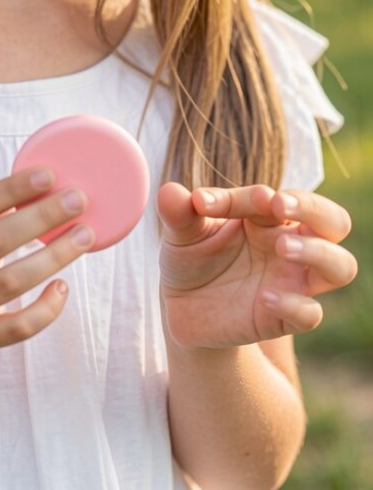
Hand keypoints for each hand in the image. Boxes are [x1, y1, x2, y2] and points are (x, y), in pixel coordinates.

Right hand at [0, 167, 94, 380]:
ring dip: (53, 256)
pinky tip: (62, 287)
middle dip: (41, 216)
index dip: (10, 189)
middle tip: (78, 199)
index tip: (48, 175)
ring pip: (11, 282)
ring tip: (85, 235)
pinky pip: (18, 326)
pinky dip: (45, 308)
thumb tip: (38, 187)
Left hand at [157, 182, 357, 351]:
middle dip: (314, 208)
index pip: (274, 197)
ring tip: (281, 248)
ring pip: (340, 266)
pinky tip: (264, 297)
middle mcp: (290, 244)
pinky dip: (294, 304)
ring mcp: (292, 282)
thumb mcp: (180, 233)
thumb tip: (170, 191)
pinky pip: (310, 313)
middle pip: (334, 221)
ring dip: (317, 252)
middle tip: (279, 204)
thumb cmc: (191, 258)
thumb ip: (179, 212)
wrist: (183, 308)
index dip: (243, 196)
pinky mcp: (285, 318)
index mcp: (267, 216)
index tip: (201, 202)